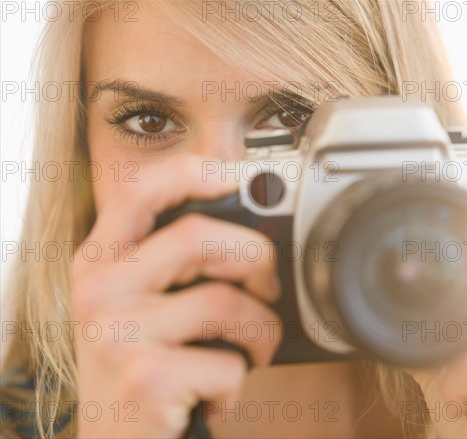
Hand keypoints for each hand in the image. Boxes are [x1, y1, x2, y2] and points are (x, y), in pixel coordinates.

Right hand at [70, 156, 281, 437]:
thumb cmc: (142, 372)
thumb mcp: (142, 308)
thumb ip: (177, 267)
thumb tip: (254, 232)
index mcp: (101, 262)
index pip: (138, 190)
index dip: (191, 172)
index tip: (234, 178)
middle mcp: (100, 290)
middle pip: (201, 236)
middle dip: (258, 262)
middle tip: (266, 291)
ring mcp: (118, 334)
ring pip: (227, 302)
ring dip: (260, 332)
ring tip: (250, 352)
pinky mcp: (146, 379)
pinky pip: (230, 362)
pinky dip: (240, 382)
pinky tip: (217, 394)